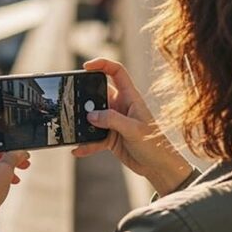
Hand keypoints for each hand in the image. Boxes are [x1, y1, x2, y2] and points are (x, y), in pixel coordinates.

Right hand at [72, 58, 192, 195]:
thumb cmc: (154, 144)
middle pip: (98, 94)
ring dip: (83, 123)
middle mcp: (121, 107)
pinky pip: (93, 138)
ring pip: (93, 117)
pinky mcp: (110, 138)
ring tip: (73, 128)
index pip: (116, 72)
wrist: (158, 167)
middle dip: (85, 98)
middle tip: (73, 104)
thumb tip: (90, 116)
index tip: (85, 66)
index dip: (102, 64)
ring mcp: (114, 122)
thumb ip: (112, 120)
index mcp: (130, 97)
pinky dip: (86, 144)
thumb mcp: (134, 129)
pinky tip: (78, 150)